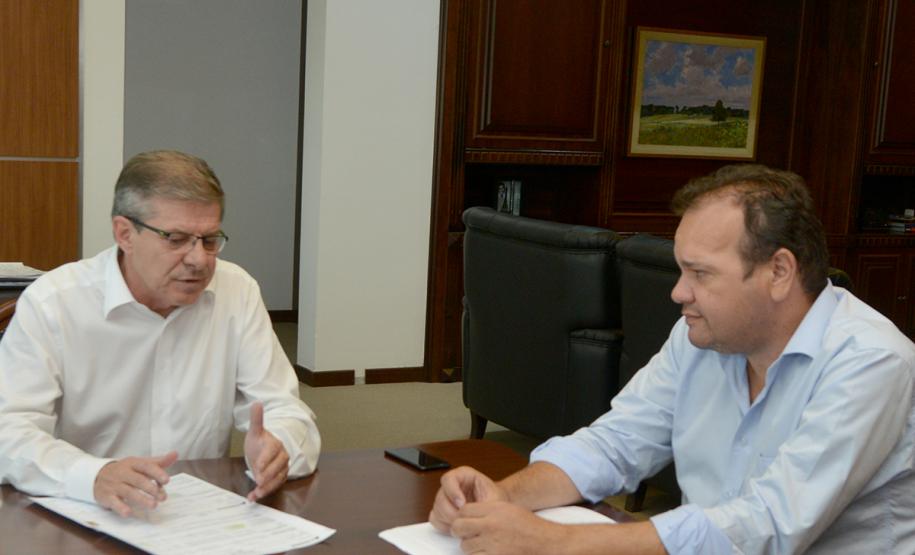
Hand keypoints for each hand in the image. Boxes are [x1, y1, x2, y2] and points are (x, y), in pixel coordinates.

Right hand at [93, 451, 177, 517]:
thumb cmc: (125, 470)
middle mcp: (123, 473)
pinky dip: (121, 507)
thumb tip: (175, 454)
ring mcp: (114, 485)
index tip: (167, 480)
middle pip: (138, 480)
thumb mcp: (140, 464)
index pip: (145, 466)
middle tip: (163, 498)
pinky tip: (129, 513)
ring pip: (128, 492)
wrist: (97, 475)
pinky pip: (113, 502)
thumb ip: (158, 462)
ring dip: (141, 499)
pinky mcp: (107, 496)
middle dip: (151, 489)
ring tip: (153, 505)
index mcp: (133, 463)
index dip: (156, 473)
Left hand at [244, 401, 288, 500]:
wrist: (264, 451)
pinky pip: (274, 485)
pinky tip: (254, 497)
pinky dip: (265, 492)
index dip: (266, 459)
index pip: (273, 451)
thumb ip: (256, 419)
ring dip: (268, 487)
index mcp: (275, 444)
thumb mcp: (255, 431)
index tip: (258, 466)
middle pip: (279, 466)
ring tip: (257, 493)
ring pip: (278, 478)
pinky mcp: (279, 478)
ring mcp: (282, 468)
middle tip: (258, 480)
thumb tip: (257, 402)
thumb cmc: (259, 441)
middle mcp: (282, 456)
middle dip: (269, 474)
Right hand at [429, 466, 507, 532]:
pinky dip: (445, 526)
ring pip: (437, 509)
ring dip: (449, 520)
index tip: (462, 504)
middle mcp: (452, 485)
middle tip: (464, 519)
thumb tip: (471, 513)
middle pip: (440, 497)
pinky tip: (458, 528)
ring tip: (464, 524)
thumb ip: (482, 503)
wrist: (496, 508)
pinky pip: (435, 519)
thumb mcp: (493, 498)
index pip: (449, 479)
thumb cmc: (495, 499)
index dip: (453, 492)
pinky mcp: (442, 511)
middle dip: (452, 512)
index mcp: (463, 475)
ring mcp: (446, 498)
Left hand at [451, 501, 566, 554]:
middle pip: (458, 527)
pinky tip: (488, 552)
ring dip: (471, 546)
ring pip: (465, 546)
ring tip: (483, 545)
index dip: (462, 516)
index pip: (463, 510)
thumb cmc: (528, 526)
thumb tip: (465, 514)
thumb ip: (487, 510)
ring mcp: (491, 543)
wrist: (545, 542)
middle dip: (460, 531)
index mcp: (494, 509)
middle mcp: (490, 525)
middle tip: (467, 534)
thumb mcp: (507, 509)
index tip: (466, 520)